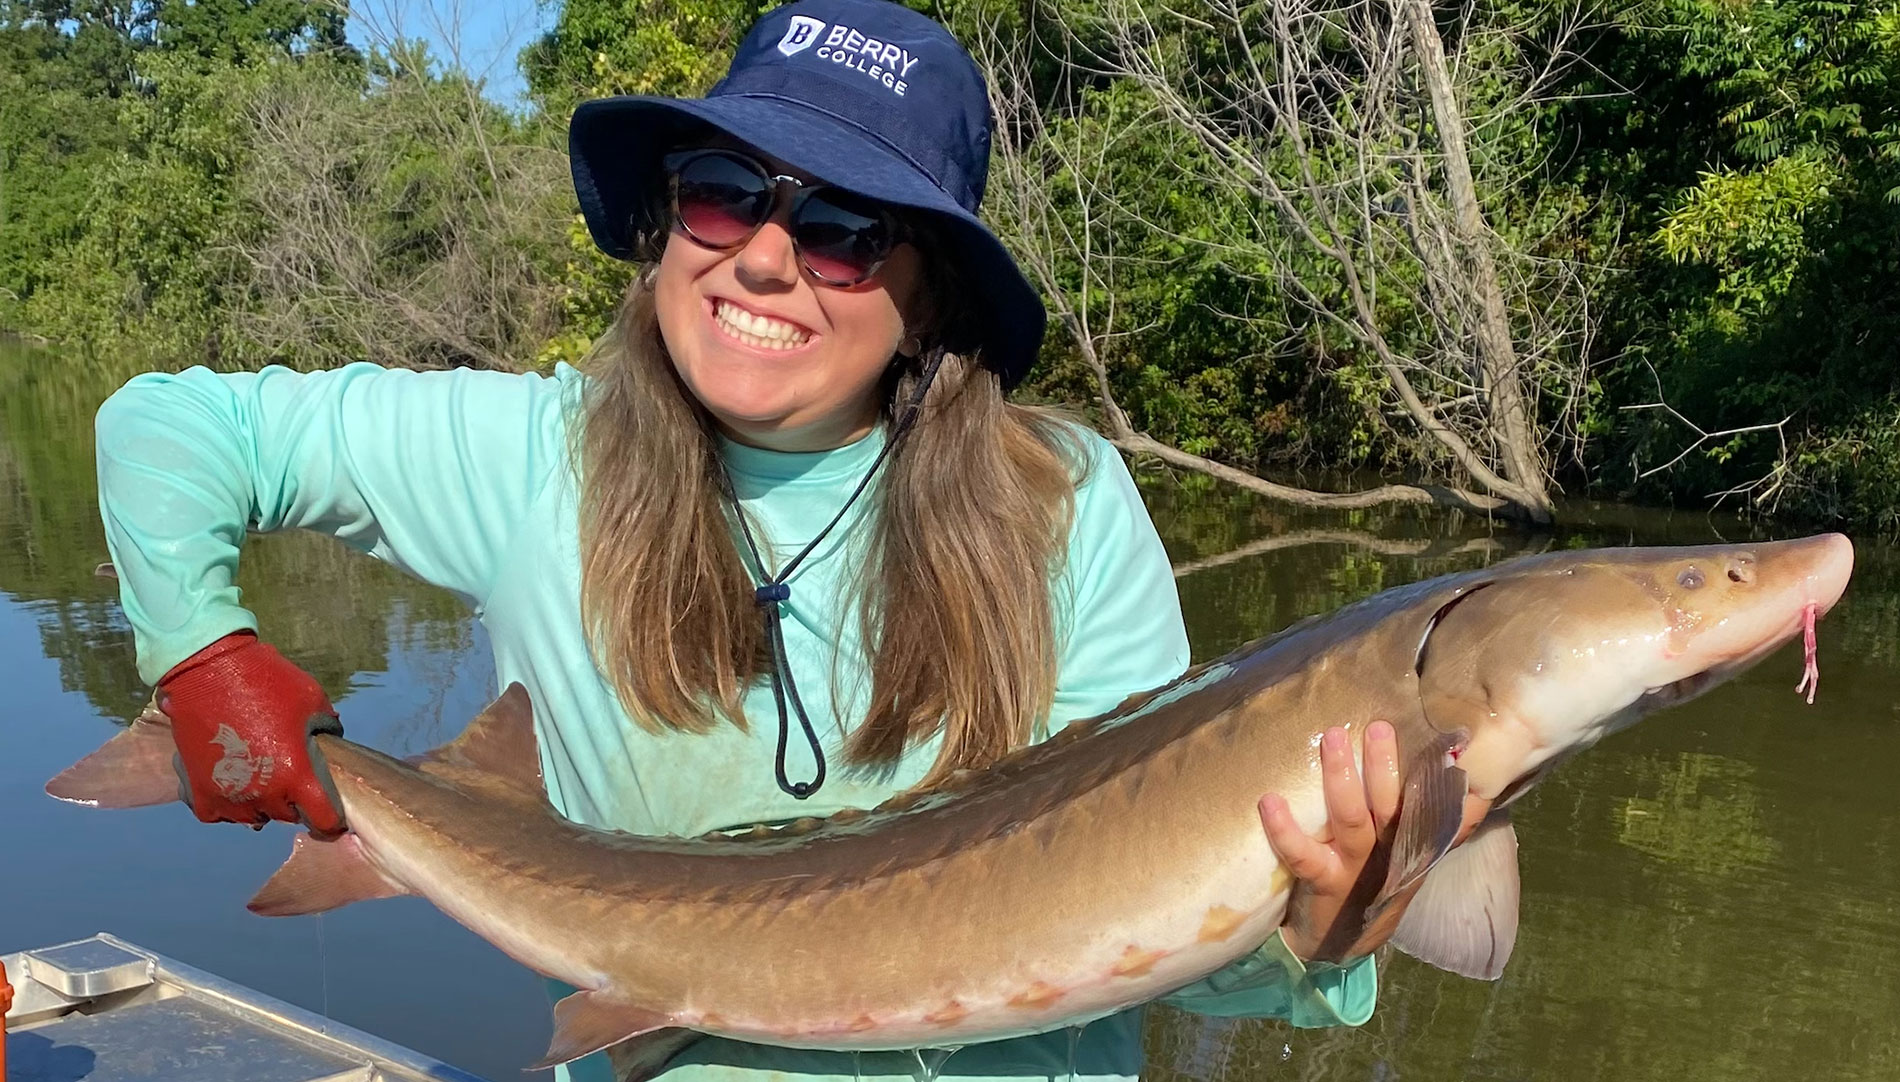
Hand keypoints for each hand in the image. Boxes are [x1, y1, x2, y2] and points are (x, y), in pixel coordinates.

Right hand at [157, 631, 345, 835]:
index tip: (332, 813)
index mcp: (296, 774)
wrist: (208, 668)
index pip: (324, 819)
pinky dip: (227, 804)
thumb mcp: (313, 700)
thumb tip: (330, 743)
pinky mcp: (198, 791)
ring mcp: (228, 796)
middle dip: (294, 801)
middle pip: (288, 816)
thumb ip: (326, 729)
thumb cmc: (267, 680)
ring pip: (253, 817)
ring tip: (260, 776)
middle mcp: (263, 793)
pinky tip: (233, 782)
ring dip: (261, 803)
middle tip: (290, 776)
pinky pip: (219, 813)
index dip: (331, 819)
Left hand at [1258, 721, 1491, 963]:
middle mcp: (1387, 851)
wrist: (1344, 943)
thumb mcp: (1406, 850)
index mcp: (1408, 839)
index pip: (1428, 801)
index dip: (1437, 773)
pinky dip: (1284, 829)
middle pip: (1390, 803)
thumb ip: (1427, 814)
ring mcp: (1356, 868)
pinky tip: (1269, 801)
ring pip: (1352, 819)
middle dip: (1386, 764)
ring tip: (1331, 738)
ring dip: (1342, 778)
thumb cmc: (1370, 880)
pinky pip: (1303, 855)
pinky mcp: (1324, 883)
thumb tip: (1459, 765)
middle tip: (1378, 726)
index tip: (1449, 738)